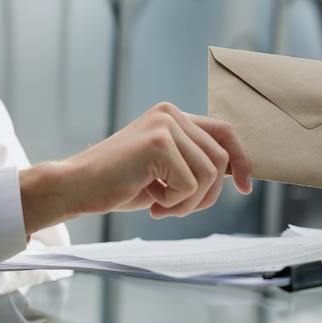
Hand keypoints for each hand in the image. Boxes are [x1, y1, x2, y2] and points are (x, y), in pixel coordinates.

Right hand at [20, 102, 251, 234]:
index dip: (241, 160)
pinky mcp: (158, 143)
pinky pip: (189, 185)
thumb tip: (237, 170)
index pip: (224, 132)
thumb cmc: (122, 182)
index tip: (245, 187)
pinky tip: (149, 198)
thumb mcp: (167, 168)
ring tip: (161, 204)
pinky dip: (173, 203)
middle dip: (206, 194)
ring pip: (208, 175)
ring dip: (188, 202)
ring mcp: (165, 125)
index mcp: (174, 116)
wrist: (76, 187)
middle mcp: (172, 114)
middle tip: (176, 208)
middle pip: (219, 160)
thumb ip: (196, 161)